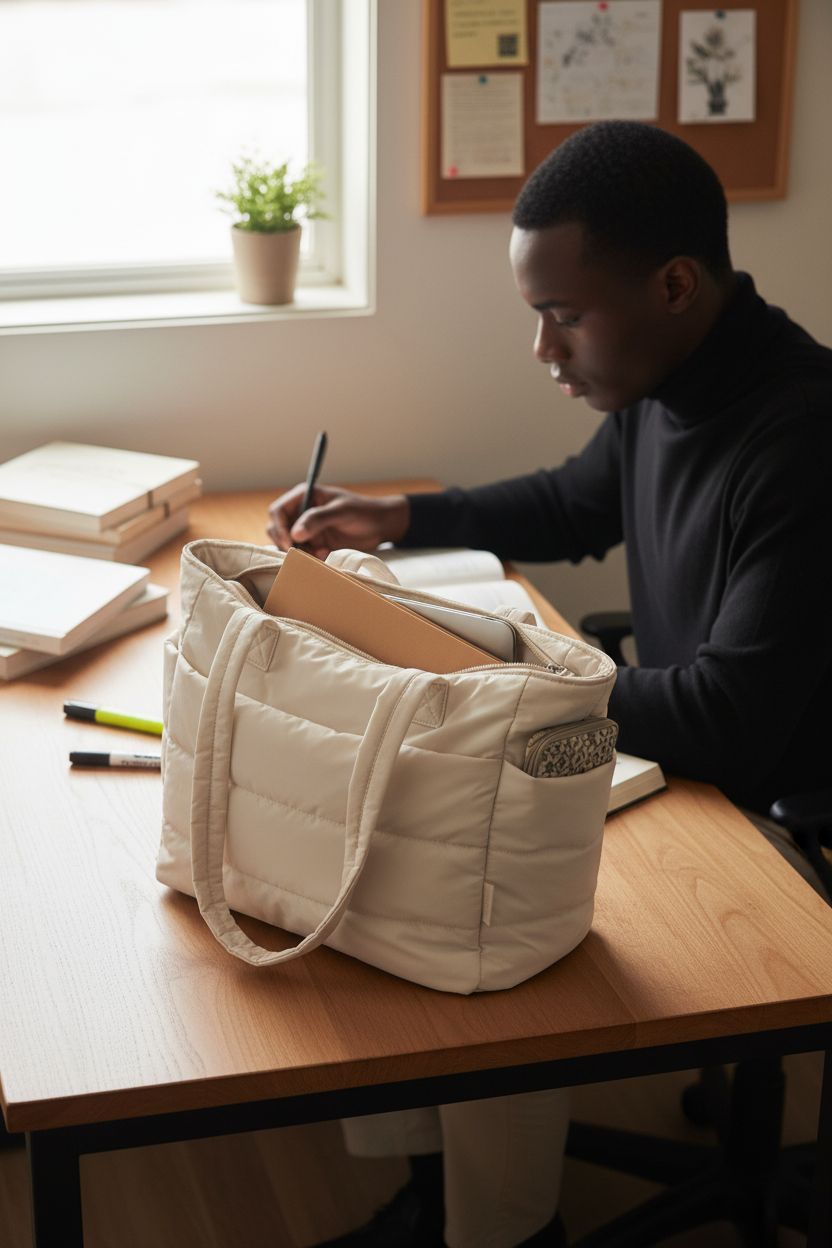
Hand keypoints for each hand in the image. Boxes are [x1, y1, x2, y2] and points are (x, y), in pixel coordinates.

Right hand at [266, 484, 410, 557]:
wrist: (381, 525)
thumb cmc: (363, 511)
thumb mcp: (341, 512)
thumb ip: (317, 520)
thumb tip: (294, 534)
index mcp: (305, 495)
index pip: (278, 511)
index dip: (280, 527)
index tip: (290, 542)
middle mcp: (302, 511)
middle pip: (277, 528)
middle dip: (287, 542)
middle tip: (303, 552)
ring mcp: (307, 527)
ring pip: (287, 543)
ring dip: (300, 551)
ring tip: (320, 553)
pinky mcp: (315, 542)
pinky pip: (302, 552)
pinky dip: (309, 557)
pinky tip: (326, 554)